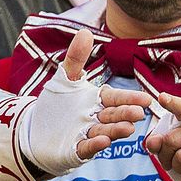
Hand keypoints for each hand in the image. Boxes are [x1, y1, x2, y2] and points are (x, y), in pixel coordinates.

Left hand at [20, 30, 151, 174]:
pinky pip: (86, 147)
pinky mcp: (74, 149)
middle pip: (113, 115)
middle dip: (125, 114)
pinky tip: (102, 142)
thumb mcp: (65, 79)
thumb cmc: (56, 106)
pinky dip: (94, 145)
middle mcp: (96, 119)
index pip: (115, 99)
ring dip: (115, 131)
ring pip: (104, 132)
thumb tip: (86, 31)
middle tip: (139, 113)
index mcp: (97, 101)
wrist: (34, 130)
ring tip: (128, 129)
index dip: (129, 99)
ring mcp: (86, 135)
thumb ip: (76, 58)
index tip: (146, 99)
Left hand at [142, 91, 180, 180]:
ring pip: (180, 159)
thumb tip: (152, 143)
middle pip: (170, 141)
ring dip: (175, 165)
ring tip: (179, 163)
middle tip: (166, 157)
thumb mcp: (174, 136)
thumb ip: (160, 137)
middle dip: (163, 153)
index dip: (171, 103)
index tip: (162, 98)